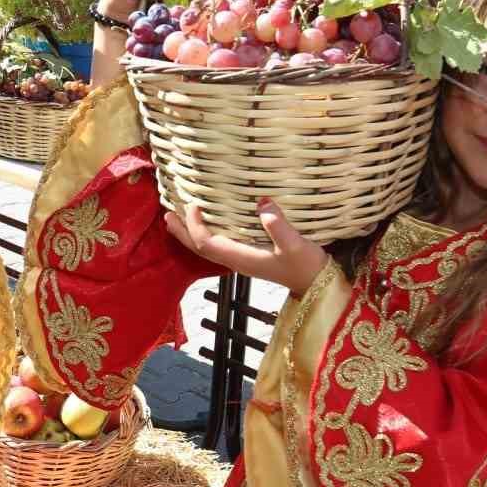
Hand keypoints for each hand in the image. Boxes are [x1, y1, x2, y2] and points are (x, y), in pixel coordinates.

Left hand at [165, 200, 327, 294]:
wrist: (318, 283)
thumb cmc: (307, 265)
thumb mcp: (295, 244)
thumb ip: (278, 226)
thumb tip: (262, 203)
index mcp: (241, 258)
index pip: (207, 244)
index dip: (195, 226)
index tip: (193, 205)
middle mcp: (236, 260)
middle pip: (200, 249)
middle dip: (183, 233)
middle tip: (168, 214)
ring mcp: (242, 260)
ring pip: (208, 248)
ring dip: (191, 234)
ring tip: (179, 218)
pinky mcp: (249, 257)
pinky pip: (220, 246)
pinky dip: (208, 235)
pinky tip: (210, 224)